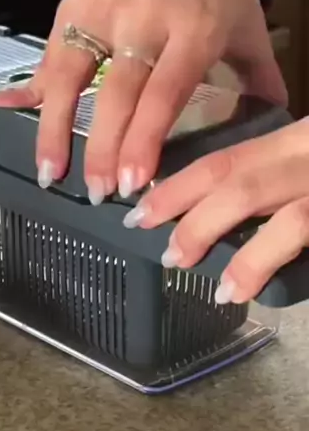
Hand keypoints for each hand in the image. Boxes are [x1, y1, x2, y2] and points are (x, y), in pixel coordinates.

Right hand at [0, 0, 286, 202]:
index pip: (163, 94)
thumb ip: (259, 78)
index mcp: (195, 30)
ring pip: (71, 76)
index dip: (142, 140)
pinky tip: (4, 106)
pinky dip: (29, 83)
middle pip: (116, 94)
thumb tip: (275, 127)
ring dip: (54, 128)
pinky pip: (49, 52)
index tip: (129, 182)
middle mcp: (145, 20)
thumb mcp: (247, 25)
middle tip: (93, 193)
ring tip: (48, 172)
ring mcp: (104, 8)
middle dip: (101, 149)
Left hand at [123, 119, 308, 302]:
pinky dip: (256, 261)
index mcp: (298, 140)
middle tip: (138, 224)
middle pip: (225, 168)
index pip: (227, 156)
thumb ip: (284, 185)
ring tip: (176, 261)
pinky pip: (293, 227)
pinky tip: (235, 290)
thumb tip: (233, 222)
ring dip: (202, 227)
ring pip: (246, 192)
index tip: (140, 205)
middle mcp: (303, 147)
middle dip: (173, 198)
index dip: (178, 183)